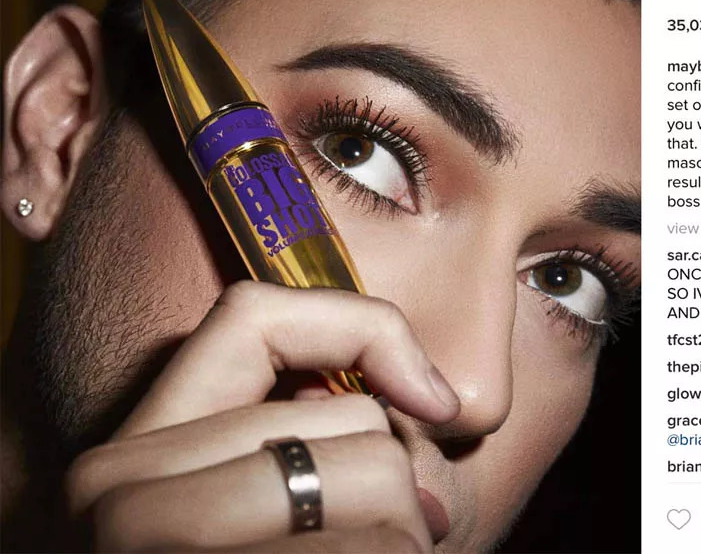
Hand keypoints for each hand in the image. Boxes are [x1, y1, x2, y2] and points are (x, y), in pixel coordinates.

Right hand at [65, 281, 459, 552]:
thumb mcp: (256, 519)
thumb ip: (309, 449)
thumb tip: (432, 404)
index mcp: (133, 458)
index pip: (253, 317)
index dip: (362, 329)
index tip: (430, 395)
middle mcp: (120, 495)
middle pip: (353, 425)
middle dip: (393, 496)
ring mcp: (151, 547)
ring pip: (380, 478)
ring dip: (402, 544)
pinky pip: (379, 547)